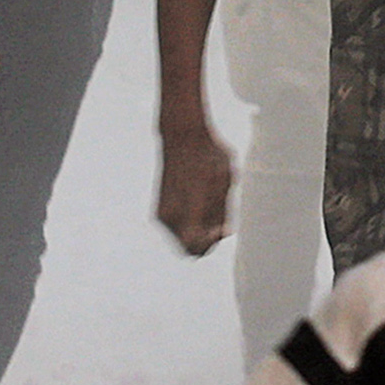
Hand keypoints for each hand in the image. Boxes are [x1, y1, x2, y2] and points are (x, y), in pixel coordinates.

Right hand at [154, 109, 235, 253]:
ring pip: (183, 239)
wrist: (183, 135)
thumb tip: (222, 233)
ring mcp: (162, 213)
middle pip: (189, 249)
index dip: (212, 243)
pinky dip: (189, 223)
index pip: (197, 249)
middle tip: (218, 218)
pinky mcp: (160, 208)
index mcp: (186, 212)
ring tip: (209, 204)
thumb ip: (222, 212)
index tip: (221, 225)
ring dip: (198, 231)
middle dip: (206, 240)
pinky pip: (177, 229)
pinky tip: (200, 202)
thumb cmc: (208, 157)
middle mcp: (169, 216)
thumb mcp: (224, 183)